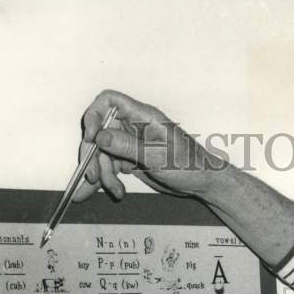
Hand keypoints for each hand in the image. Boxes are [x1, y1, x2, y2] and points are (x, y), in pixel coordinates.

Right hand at [72, 89, 231, 202]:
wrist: (202, 183)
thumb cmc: (190, 165)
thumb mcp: (158, 157)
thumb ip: (128, 146)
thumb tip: (100, 136)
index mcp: (143, 116)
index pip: (109, 101)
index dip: (95, 116)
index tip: (91, 138)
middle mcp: (134, 126)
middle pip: (99, 132)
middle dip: (94, 155)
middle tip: (94, 176)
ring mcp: (131, 143)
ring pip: (103, 153)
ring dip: (103, 173)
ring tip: (115, 190)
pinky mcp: (130, 158)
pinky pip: (111, 165)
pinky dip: (108, 179)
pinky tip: (115, 191)